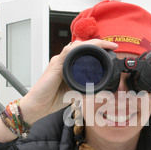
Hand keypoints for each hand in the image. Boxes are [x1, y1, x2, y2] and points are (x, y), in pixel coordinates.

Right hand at [0, 39, 117, 142]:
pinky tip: (87, 49)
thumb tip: (101, 89)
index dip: (98, 48)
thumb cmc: (53, 99)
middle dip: (98, 43)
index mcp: (68, 65)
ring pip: (75, 46)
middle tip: (112, 46)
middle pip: (81, 45)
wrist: (38, 105)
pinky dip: (77, 50)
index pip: (84, 52)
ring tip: (104, 45)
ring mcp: (58, 61)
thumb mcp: (75, 92)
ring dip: (91, 44)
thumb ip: (85, 88)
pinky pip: (66, 53)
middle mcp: (63, 60)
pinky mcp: (55, 66)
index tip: (111, 49)